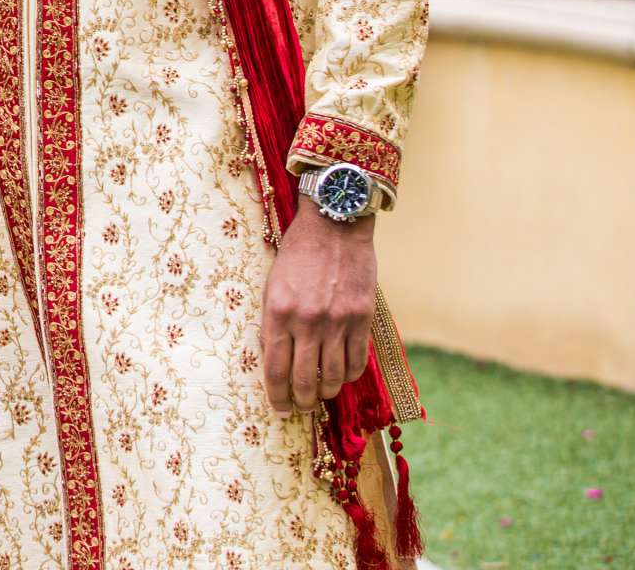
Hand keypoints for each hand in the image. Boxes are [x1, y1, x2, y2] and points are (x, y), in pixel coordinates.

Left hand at [261, 209, 375, 414]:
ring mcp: (337, 321)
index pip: (275, 369)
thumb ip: (275, 321)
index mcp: (277, 312)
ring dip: (326, 392)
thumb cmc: (297, 254)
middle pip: (303, 380)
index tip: (278, 407)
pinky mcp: (361, 318)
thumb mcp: (272, 285)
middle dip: (300, 401)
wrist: (333, 226)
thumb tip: (277, 358)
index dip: (276, 395)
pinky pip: (357, 360)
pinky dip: (349, 375)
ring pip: (332, 376)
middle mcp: (306, 321)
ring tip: (320, 394)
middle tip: (299, 407)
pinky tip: (342, 376)